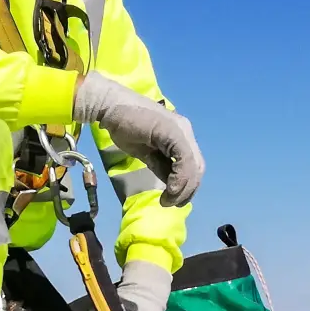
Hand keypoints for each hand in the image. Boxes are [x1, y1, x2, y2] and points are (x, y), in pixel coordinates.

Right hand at [71, 73, 203, 206]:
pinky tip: (169, 189)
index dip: (187, 185)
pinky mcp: (173, 133)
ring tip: (169, 200)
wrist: (111, 107)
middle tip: (172, 203)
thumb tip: (171, 186)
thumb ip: (161, 166)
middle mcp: (186, 132)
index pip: (193, 165)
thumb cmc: (125, 126)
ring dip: (183, 188)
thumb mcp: (147, 153)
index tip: (173, 199)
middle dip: (188, 190)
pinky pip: (184, 160)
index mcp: (181, 136)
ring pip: (193, 166)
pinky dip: (179, 179)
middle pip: (197, 167)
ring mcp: (181, 131)